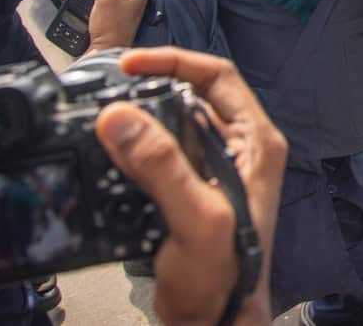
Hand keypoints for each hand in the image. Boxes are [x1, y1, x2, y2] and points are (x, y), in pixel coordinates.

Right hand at [96, 48, 286, 325]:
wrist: (211, 321)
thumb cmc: (224, 277)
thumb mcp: (196, 217)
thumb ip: (161, 164)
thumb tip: (121, 117)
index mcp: (257, 142)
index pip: (218, 76)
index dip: (175, 62)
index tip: (131, 65)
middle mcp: (240, 148)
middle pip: (191, 94)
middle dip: (149, 88)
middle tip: (110, 90)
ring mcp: (215, 167)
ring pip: (172, 121)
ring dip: (140, 117)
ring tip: (106, 119)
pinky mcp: (190, 187)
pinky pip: (160, 151)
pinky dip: (135, 146)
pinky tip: (112, 154)